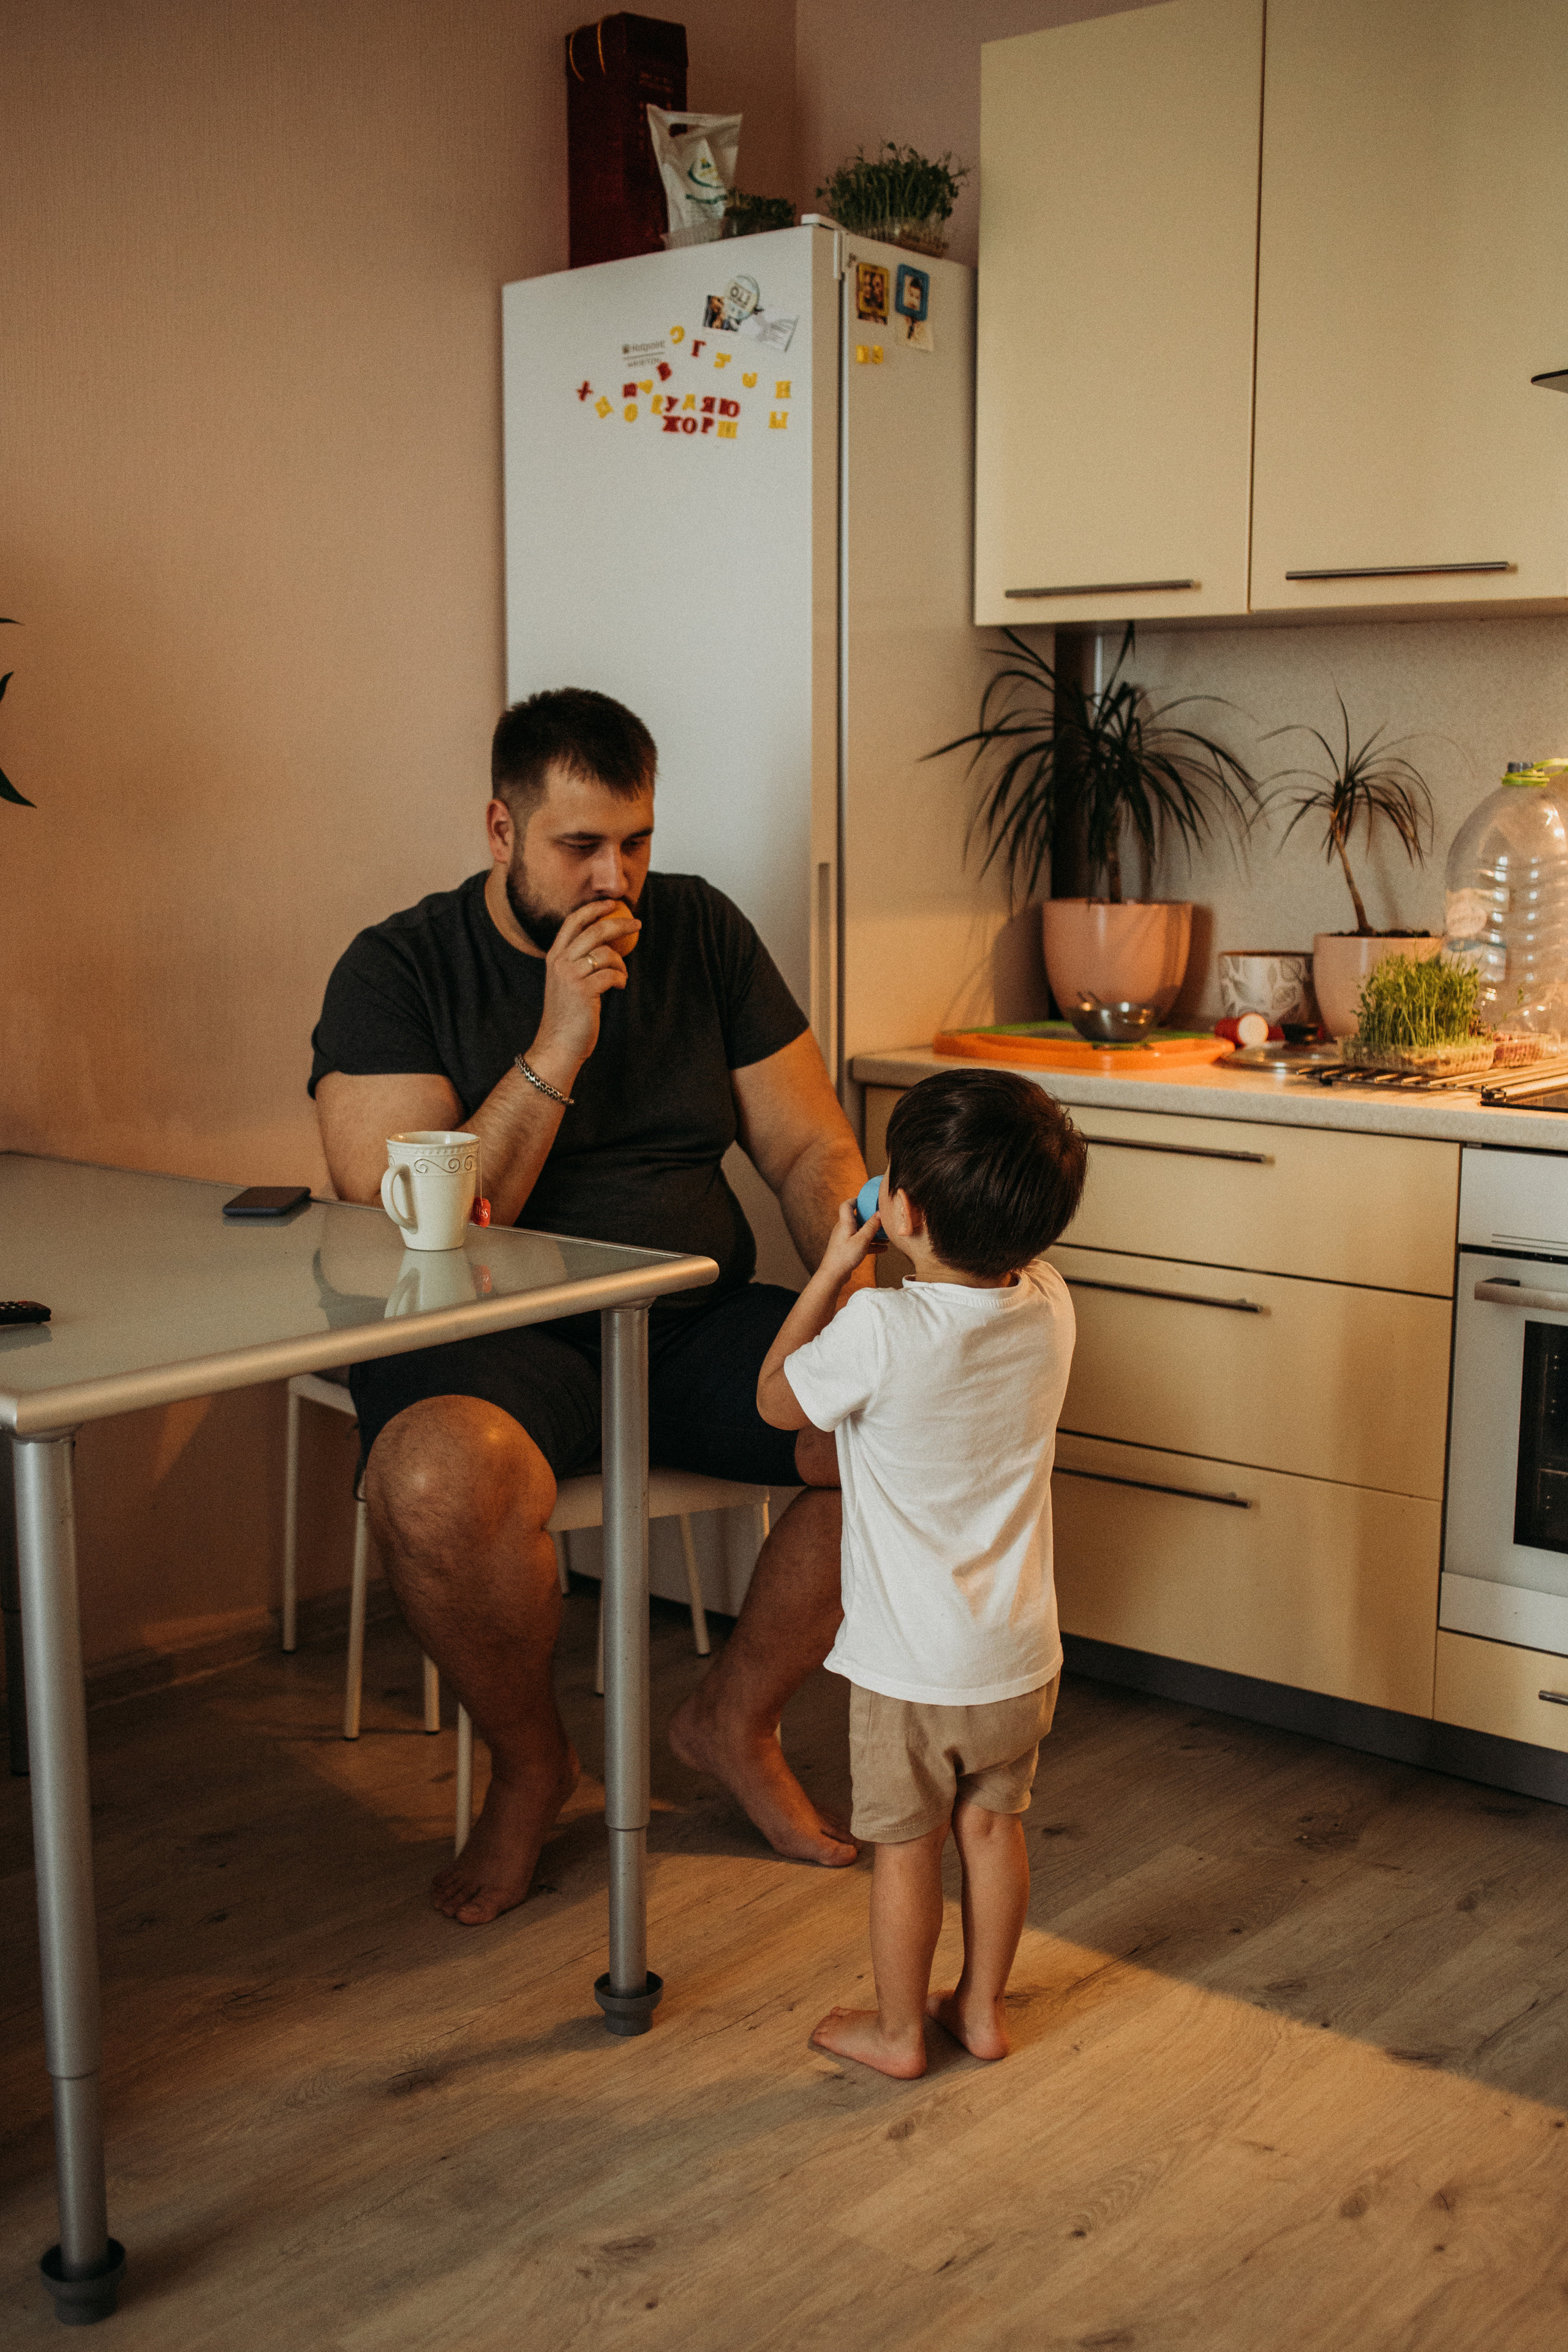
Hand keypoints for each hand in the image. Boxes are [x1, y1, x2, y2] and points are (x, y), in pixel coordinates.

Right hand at [531, 898, 641, 1075]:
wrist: (557, 1044)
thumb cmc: (568, 1015)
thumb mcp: (566, 982)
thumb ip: (578, 961)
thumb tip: (607, 945)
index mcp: (554, 956)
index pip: (573, 921)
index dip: (593, 908)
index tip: (612, 904)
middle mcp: (560, 962)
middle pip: (594, 930)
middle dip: (619, 924)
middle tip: (636, 924)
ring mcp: (570, 976)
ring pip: (606, 953)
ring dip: (621, 963)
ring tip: (621, 975)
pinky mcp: (583, 991)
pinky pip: (612, 974)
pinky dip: (621, 978)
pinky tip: (620, 986)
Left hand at [817, 1194, 881, 1293]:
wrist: (833, 1275)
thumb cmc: (845, 1256)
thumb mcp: (862, 1240)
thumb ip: (871, 1226)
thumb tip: (880, 1213)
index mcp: (845, 1223)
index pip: (847, 1205)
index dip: (856, 1200)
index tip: (867, 1200)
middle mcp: (844, 1229)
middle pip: (858, 1218)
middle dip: (871, 1219)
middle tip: (883, 1218)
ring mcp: (845, 1239)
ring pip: (862, 1232)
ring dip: (874, 1233)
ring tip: (888, 1237)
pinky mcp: (848, 1249)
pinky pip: (862, 1243)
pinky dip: (872, 1244)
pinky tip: (884, 1249)